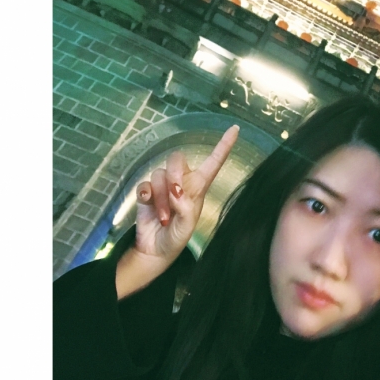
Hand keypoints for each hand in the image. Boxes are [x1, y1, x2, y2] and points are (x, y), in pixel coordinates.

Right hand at [116, 125, 238, 297]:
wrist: (156, 250)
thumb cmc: (177, 237)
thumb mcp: (187, 226)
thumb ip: (185, 208)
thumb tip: (176, 191)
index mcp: (198, 187)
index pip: (213, 162)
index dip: (224, 145)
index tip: (235, 129)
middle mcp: (181, 181)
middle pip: (176, 159)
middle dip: (173, 174)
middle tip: (174, 194)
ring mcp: (163, 186)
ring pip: (159, 174)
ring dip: (161, 197)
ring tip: (164, 217)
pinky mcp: (146, 193)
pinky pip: (144, 183)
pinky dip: (146, 194)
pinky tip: (147, 204)